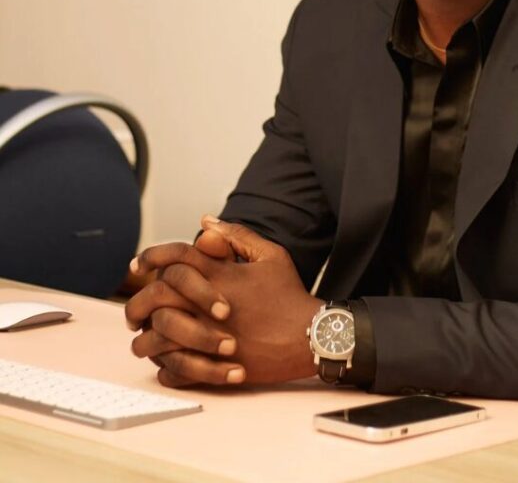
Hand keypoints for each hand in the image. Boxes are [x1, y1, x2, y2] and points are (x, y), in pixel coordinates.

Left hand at [126, 217, 320, 387]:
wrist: (308, 337)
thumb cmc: (288, 295)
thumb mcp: (270, 255)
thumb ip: (237, 236)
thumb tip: (206, 222)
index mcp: (221, 275)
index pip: (176, 256)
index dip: (152, 255)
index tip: (139, 263)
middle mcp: (209, 305)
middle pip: (156, 296)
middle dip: (139, 299)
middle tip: (135, 309)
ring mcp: (208, 338)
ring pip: (156, 338)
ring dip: (144, 338)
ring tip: (143, 338)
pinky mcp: (212, 368)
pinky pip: (171, 371)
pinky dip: (163, 366)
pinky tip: (165, 360)